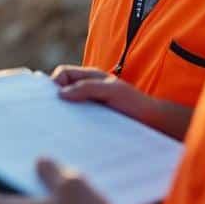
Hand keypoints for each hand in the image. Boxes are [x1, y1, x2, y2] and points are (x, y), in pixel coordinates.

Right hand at [50, 65, 190, 139]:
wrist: (152, 123)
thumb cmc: (135, 103)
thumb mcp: (112, 91)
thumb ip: (87, 88)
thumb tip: (60, 94)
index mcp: (90, 77)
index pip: (64, 73)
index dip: (56, 81)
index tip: (55, 97)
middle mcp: (87, 88)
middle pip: (62, 87)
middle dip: (55, 97)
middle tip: (52, 111)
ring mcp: (89, 103)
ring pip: (67, 103)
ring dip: (63, 111)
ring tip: (60, 123)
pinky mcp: (92, 118)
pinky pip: (75, 117)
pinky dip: (70, 121)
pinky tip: (71, 130)